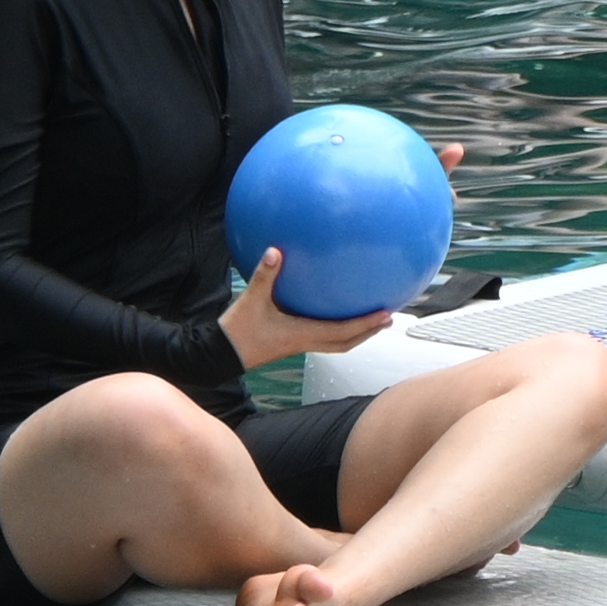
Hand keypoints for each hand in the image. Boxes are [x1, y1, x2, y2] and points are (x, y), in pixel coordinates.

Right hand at [219, 248, 394, 369]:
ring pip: (336, 343)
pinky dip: (336, 329)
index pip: (342, 332)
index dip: (366, 324)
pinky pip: (321, 337)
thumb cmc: (235, 331)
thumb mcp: (250, 300)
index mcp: (301, 334)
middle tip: (388, 318)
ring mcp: (298, 345)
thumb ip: (264, 275)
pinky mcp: (290, 343)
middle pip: (346, 342)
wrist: (218, 355)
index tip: (386, 313)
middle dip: (369, 331)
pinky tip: (333, 312)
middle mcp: (304, 342)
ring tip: (372, 319)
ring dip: (356, 333)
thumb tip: (274, 251)